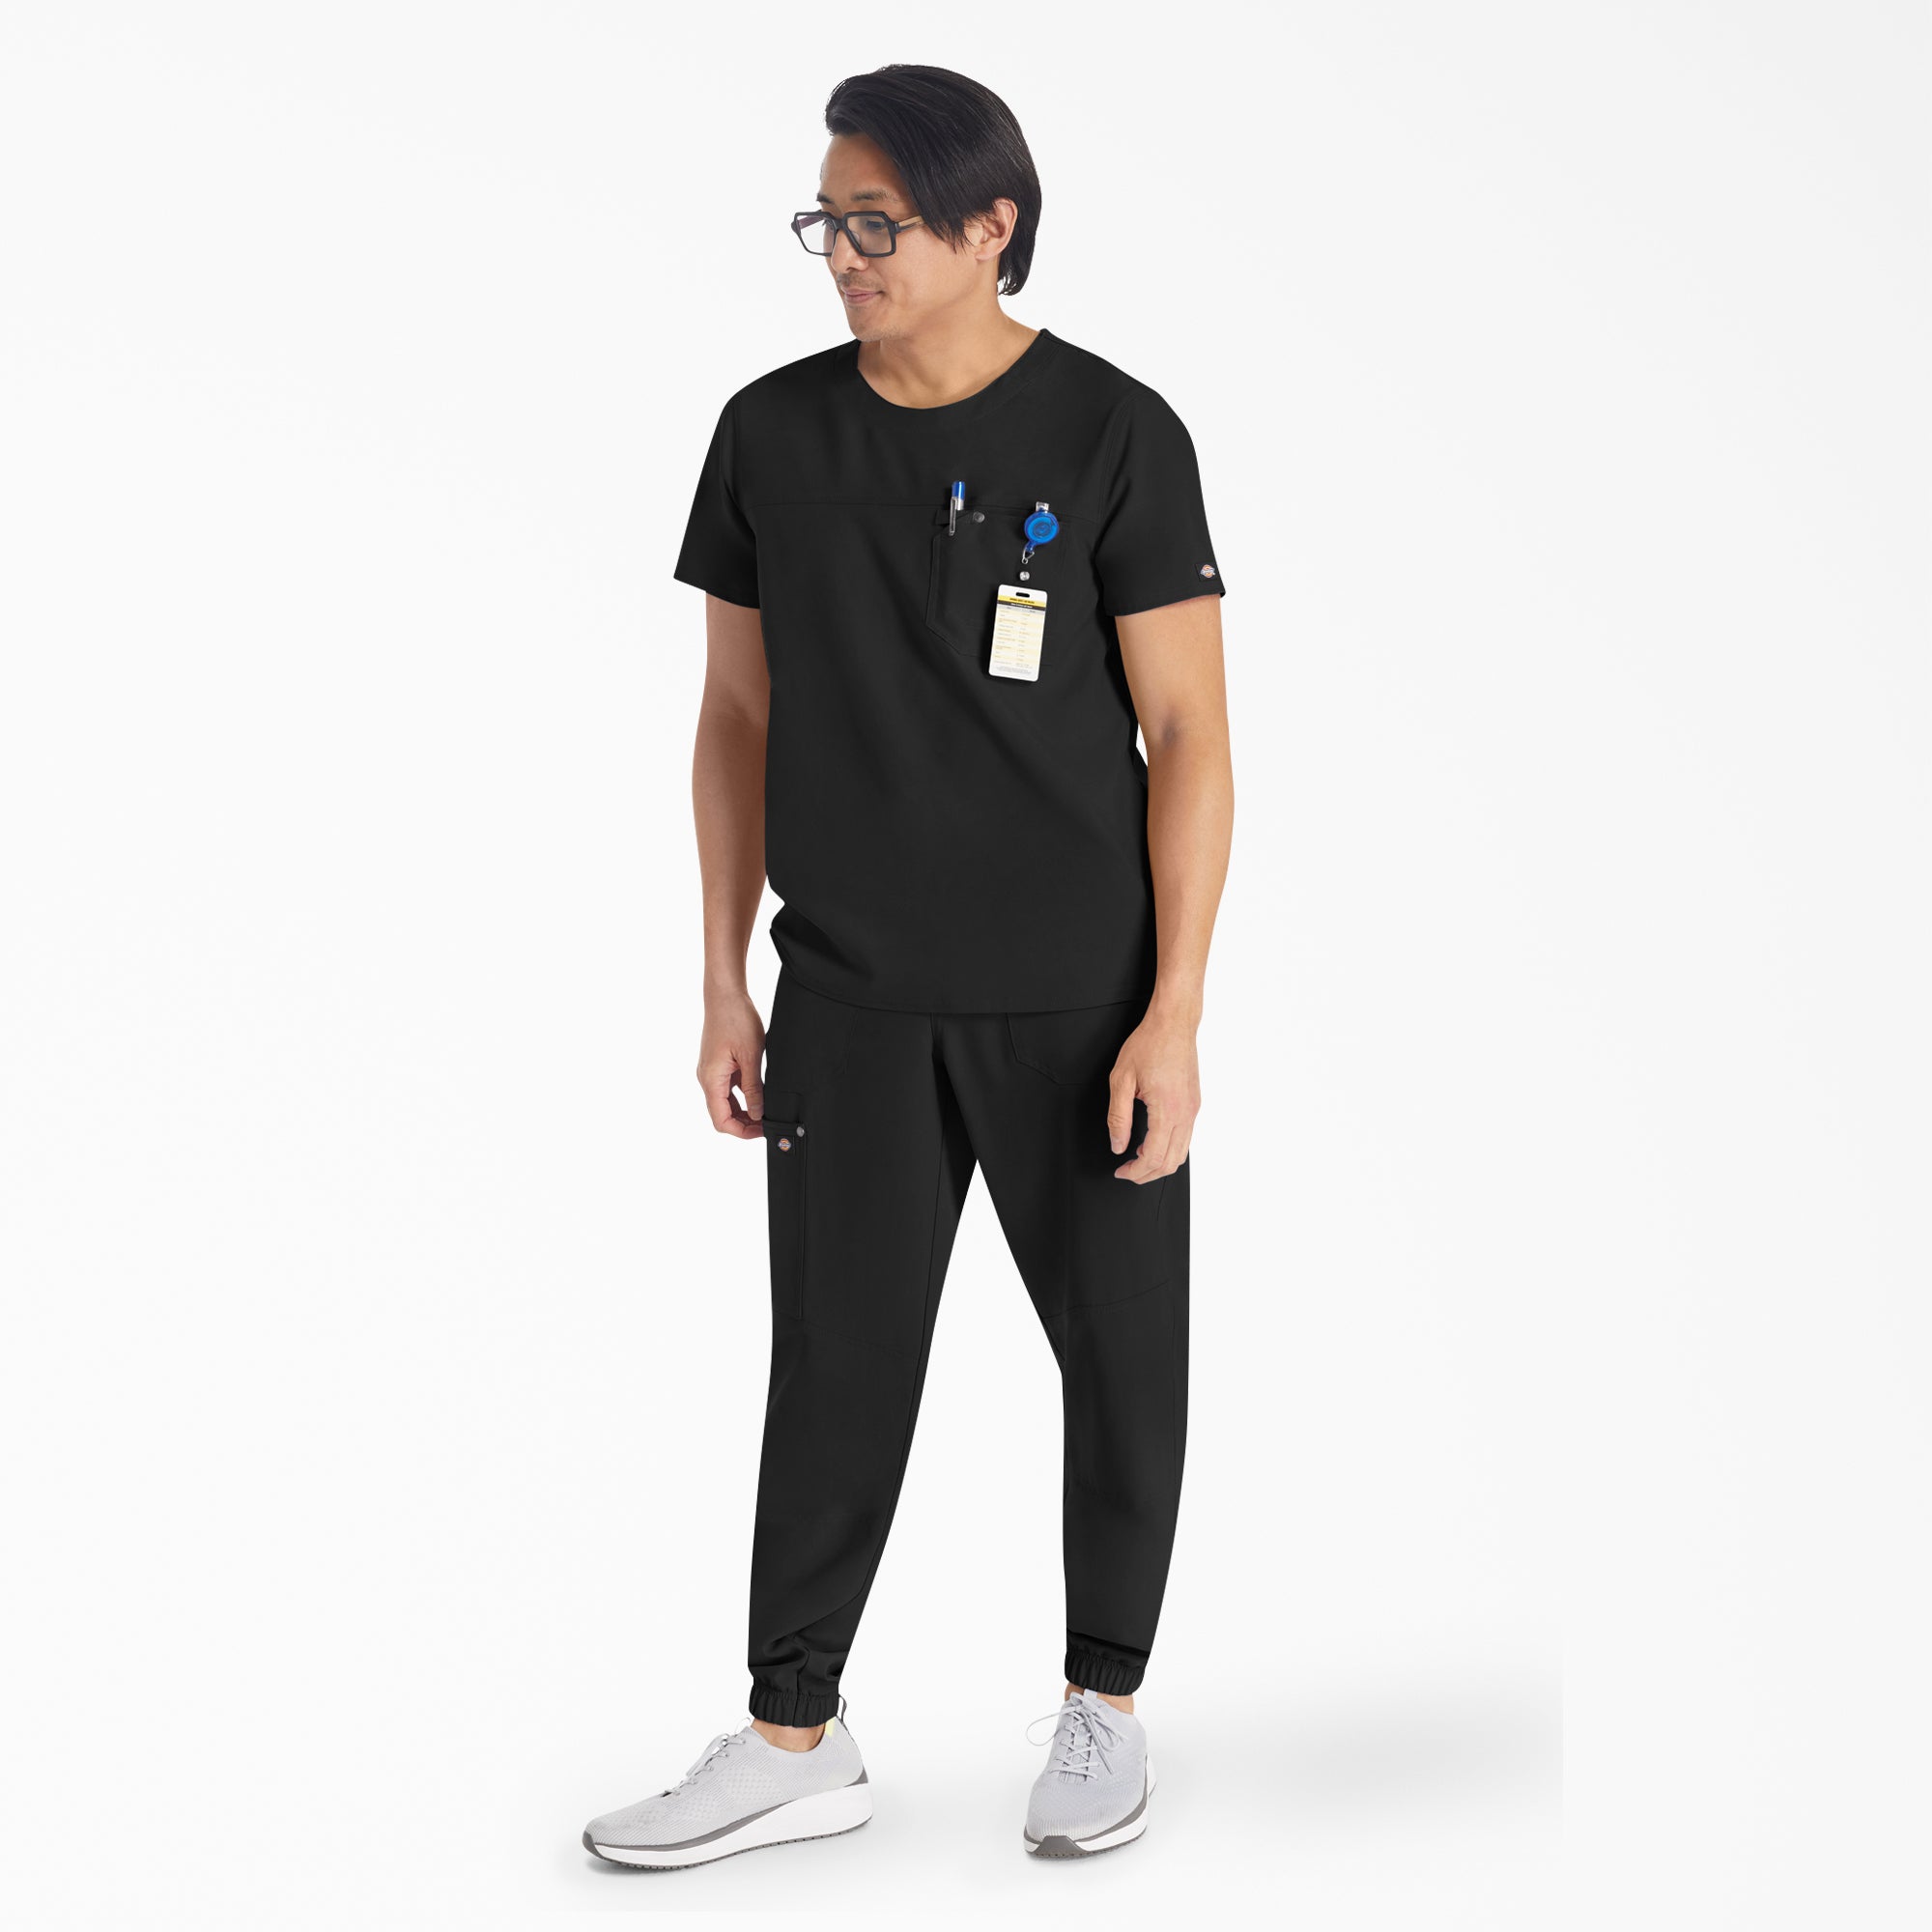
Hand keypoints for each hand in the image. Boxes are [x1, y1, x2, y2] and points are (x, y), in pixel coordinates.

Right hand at [697, 988, 765, 1139]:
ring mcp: (710, 1071)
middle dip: (743, 1124)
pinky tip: (758, 1093)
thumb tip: (757, 1114)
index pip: (721, 1120)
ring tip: (765, 1110)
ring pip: (724, 1103)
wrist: (724, 995)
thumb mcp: (751, 1057)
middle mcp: (706, 1079)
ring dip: (743, 1111)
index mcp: (711, 1080)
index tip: (762, 1130)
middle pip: (721, 1114)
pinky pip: (726, 1088)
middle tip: (767, 1123)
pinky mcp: (716, 1064)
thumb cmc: (735, 1020)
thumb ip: (753, 1089)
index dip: (742, 1131)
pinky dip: (741, 1096)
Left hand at [1106, 1008, 1200, 1181]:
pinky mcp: (1194, 1104)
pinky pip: (1185, 1138)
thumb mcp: (1121, 1080)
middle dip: (1148, 1174)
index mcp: (1167, 1110)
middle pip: (1171, 1162)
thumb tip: (1118, 1145)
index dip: (1135, 1171)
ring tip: (1137, 1159)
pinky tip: (1151, 1142)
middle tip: (1127, 1172)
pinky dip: (1169, 1149)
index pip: (1154, 1157)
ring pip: (1181, 1153)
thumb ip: (1118, 1117)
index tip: (1121, 1172)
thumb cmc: (1149, 1044)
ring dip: (1159, 1163)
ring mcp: (1193, 1109)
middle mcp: (1185, 1113)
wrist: (1173, 1023)